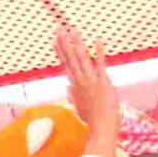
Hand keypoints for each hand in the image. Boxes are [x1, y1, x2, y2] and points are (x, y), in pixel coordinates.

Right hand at [55, 24, 121, 156]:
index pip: (66, 65)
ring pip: (81, 58)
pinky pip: (101, 63)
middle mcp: (80, 81)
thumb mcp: (79, 107)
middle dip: (64, 43)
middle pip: (71, 58)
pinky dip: (99, 52)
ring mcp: (91, 80)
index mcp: (75, 86)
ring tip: (73, 30)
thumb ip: (72, 95)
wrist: (101, 127)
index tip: (54, 40)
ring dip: (77, 43)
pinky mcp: (102, 81)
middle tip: (59, 29)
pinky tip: (98, 40)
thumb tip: (67, 87)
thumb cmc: (92, 119)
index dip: (60, 52)